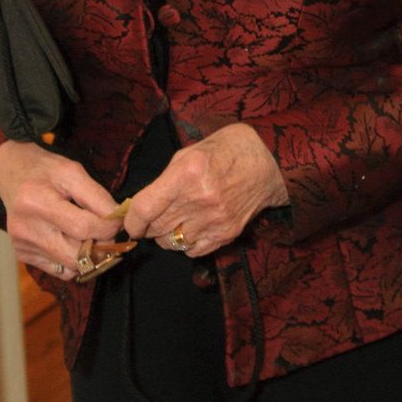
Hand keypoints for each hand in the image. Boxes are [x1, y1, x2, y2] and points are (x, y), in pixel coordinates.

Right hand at [0, 139, 121, 280]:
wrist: (10, 173)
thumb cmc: (45, 170)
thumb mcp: (72, 171)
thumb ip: (96, 195)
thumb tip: (117, 218)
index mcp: (38, 202)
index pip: (83, 227)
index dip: (108, 227)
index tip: (119, 221)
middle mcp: (27, 229)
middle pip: (76, 254)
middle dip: (102, 245)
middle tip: (109, 232)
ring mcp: (23, 245)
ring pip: (70, 267)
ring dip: (90, 255)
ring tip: (94, 236)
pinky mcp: (23, 255)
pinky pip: (59, 270)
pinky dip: (75, 261)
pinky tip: (76, 243)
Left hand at [122, 122, 288, 255]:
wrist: (270, 163)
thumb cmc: (228, 150)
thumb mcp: (191, 151)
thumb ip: (166, 179)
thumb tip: (140, 206)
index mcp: (188, 173)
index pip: (144, 209)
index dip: (131, 221)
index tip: (131, 223)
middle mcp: (200, 199)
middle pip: (156, 228)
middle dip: (150, 226)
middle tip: (156, 217)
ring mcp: (214, 219)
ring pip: (172, 242)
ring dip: (168, 235)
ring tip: (178, 220)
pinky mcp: (226, 234)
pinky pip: (192, 251)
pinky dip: (187, 243)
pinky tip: (194, 228)